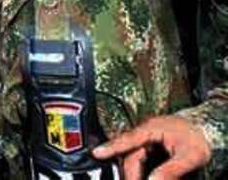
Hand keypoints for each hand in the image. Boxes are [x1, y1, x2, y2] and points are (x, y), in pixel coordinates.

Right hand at [92, 115, 211, 179]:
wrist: (206, 128)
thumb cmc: (198, 138)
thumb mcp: (189, 157)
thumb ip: (170, 170)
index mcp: (152, 128)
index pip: (128, 139)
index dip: (112, 147)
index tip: (97, 153)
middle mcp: (145, 131)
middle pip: (130, 154)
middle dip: (130, 172)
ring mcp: (146, 137)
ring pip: (132, 156)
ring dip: (132, 171)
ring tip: (134, 179)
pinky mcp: (148, 144)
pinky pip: (137, 156)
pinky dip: (137, 168)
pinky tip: (138, 175)